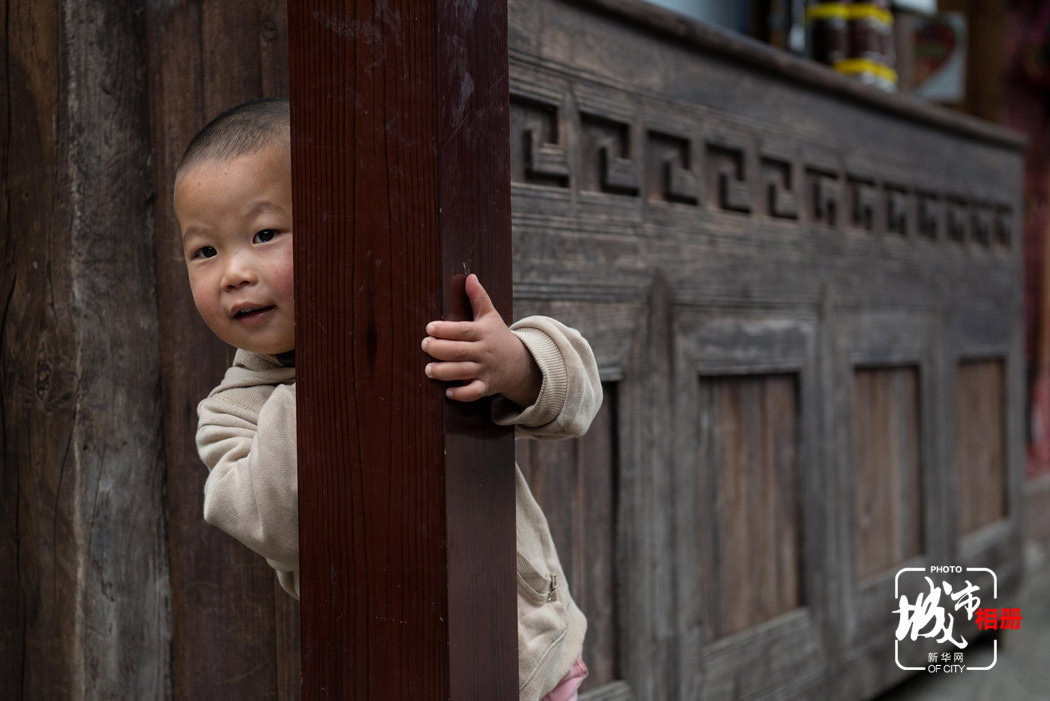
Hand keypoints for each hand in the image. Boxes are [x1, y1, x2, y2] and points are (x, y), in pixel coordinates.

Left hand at [422, 274, 541, 405]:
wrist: (519, 363)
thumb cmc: (498, 336)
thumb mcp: (491, 315)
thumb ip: (478, 297)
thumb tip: (469, 276)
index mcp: (483, 333)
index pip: (463, 330)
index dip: (446, 329)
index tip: (430, 327)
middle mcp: (484, 352)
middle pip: (460, 351)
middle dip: (440, 349)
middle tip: (424, 345)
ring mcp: (485, 370)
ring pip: (463, 372)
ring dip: (445, 372)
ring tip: (428, 369)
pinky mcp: (486, 386)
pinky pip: (474, 392)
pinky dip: (462, 394)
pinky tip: (448, 392)